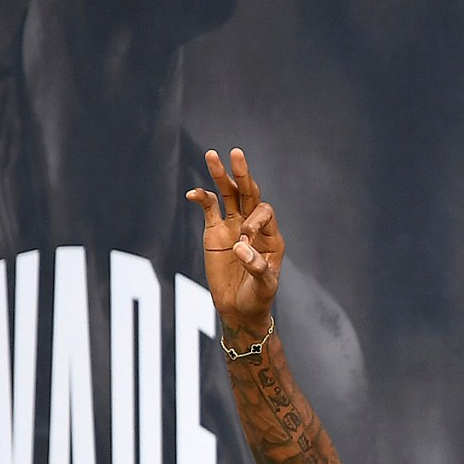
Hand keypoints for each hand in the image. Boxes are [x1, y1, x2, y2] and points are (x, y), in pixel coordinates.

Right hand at [186, 148, 281, 337]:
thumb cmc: (258, 298)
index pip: (264, 213)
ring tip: (212, 155)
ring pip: (227, 195)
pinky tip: (193, 193)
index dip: (255, 220)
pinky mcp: (215, 232)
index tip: (245, 240)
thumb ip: (256, 267)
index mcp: (271, 236)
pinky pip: (208, 209)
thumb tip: (240, 245)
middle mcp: (253, 226)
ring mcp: (233, 226)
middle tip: (236, 154)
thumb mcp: (264, 286)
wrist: (240, 309)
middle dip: (242, 175)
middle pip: (248, 193)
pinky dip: (201, 198)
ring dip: (220, 176)